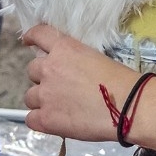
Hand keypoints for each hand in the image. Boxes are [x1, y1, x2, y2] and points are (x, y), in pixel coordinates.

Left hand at [23, 24, 137, 140]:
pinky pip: (31, 118)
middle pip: (32, 70)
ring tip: (59, 106)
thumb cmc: (120, 80)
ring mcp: (45, 95)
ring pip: (30, 96)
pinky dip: (40, 119)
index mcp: (64, 48)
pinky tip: (53, 120)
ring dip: (41, 99)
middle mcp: (49, 68)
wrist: (126, 105)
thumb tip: (69, 72)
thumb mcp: (95, 58)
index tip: (29, 40)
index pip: (39, 34)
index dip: (32, 37)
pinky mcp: (46, 119)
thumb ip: (75, 60)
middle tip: (59, 86)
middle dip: (43, 77)